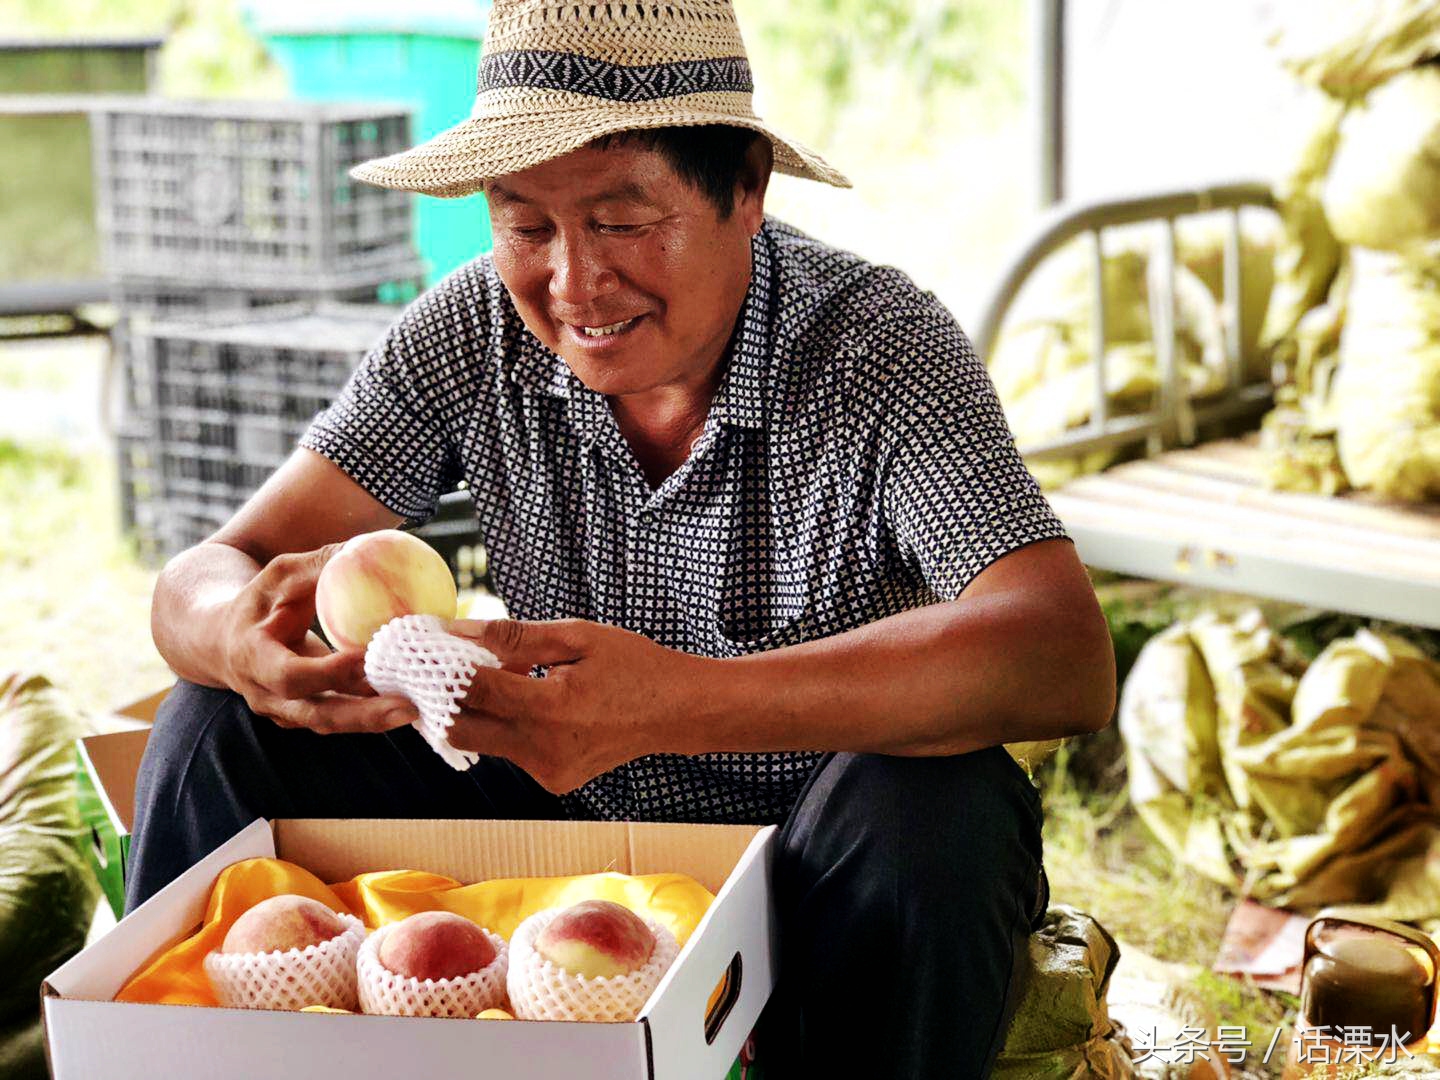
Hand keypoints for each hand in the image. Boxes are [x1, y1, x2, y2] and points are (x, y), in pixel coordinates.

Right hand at [218, 546, 418, 733]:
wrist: (221, 641)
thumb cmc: (257, 601)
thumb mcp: (278, 576)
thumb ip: (316, 566)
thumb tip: (362, 547)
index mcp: (253, 660)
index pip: (290, 675)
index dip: (327, 672)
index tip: (364, 659)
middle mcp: (267, 695)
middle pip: (317, 714)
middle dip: (364, 715)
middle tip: (409, 707)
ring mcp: (285, 711)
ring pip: (331, 722)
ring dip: (374, 719)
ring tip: (417, 707)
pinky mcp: (304, 715)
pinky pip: (339, 718)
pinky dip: (371, 713)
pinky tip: (407, 701)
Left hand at [446, 618, 706, 793]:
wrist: (677, 712)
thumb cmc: (633, 666)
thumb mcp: (577, 636)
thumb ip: (515, 637)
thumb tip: (459, 632)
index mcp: (551, 707)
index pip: (472, 691)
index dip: (440, 669)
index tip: (423, 648)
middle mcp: (544, 748)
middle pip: (460, 730)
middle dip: (442, 700)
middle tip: (436, 669)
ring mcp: (548, 771)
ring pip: (483, 742)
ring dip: (476, 710)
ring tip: (494, 676)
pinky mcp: (553, 780)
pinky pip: (509, 751)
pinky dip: (504, 724)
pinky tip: (525, 700)